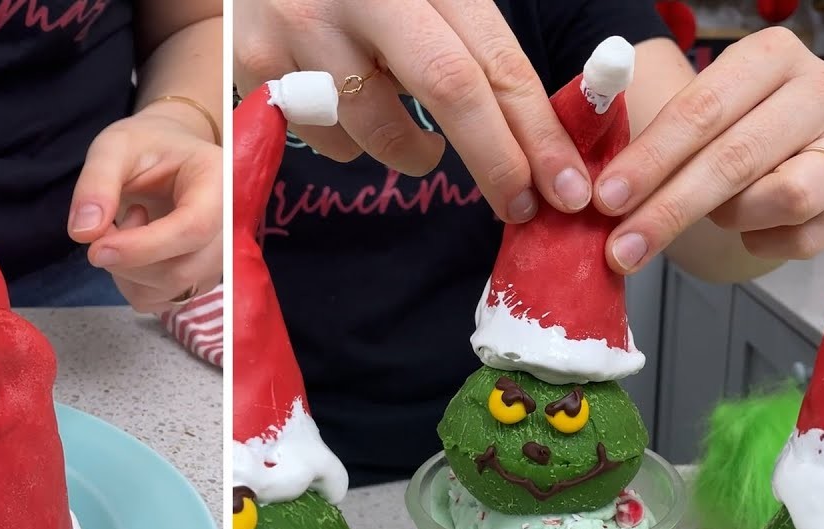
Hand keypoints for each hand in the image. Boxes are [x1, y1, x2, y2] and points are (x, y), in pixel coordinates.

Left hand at [67, 107, 222, 313]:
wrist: (170, 157)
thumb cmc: (147, 146)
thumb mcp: (115, 146)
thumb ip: (97, 182)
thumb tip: (84, 233)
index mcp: (220, 182)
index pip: (194, 228)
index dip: (143, 246)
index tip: (97, 249)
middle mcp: (230, 227)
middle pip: (182, 270)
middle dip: (127, 260)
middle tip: (105, 223)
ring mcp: (218, 260)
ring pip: (168, 290)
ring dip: (127, 270)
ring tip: (128, 224)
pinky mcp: (199, 281)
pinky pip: (159, 301)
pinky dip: (132, 283)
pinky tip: (136, 248)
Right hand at [234, 0, 594, 222]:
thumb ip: (468, 39)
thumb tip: (535, 133)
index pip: (493, 56)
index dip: (536, 129)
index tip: (566, 185)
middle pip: (449, 88)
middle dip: (495, 161)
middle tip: (519, 206)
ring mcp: (304, 28)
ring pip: (377, 128)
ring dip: (414, 154)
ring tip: (424, 146)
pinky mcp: (257, 64)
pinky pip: (326, 137)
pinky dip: (352, 142)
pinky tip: (349, 107)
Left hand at [596, 28, 823, 272]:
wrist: (762, 149)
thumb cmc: (709, 128)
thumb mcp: (674, 110)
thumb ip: (634, 127)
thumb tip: (580, 177)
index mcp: (769, 56)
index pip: (702, 110)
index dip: (649, 158)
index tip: (605, 199)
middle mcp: (816, 93)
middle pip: (736, 158)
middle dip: (669, 208)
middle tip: (621, 246)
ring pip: (786, 196)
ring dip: (730, 216)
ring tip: (708, 214)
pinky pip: (806, 236)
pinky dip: (764, 242)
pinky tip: (744, 232)